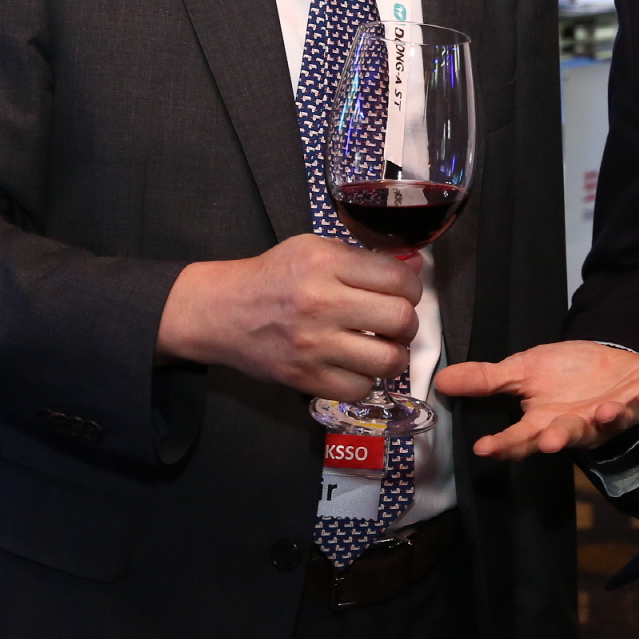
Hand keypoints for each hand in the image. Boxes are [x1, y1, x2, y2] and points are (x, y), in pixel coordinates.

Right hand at [155, 234, 420, 399]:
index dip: (412, 288)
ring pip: (387, 360)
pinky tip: (357, 366)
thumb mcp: (314, 249)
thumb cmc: (273, 276)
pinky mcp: (304, 378)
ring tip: (382, 347)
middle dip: (407, 323)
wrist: (221, 311)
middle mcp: (321, 303)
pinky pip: (359, 389)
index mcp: (325, 263)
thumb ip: (365, 258)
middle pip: (400, 320)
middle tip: (395, 323)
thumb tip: (417, 267)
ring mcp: (313, 345)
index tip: (404, 293)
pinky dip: (366, 380)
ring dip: (394, 355)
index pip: (398, 280)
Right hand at [434, 340, 638, 460]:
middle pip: (567, 436)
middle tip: (549, 440)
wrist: (604, 359)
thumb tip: (441, 380)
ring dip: (608, 418)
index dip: (504, 445)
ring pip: (608, 423)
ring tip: (603, 410)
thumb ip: (487, 380)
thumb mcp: (522, 371)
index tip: (484, 448)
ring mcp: (611, 415)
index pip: (520, 438)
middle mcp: (578, 425)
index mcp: (546, 421)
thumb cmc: (562, 371)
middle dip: (560, 438)